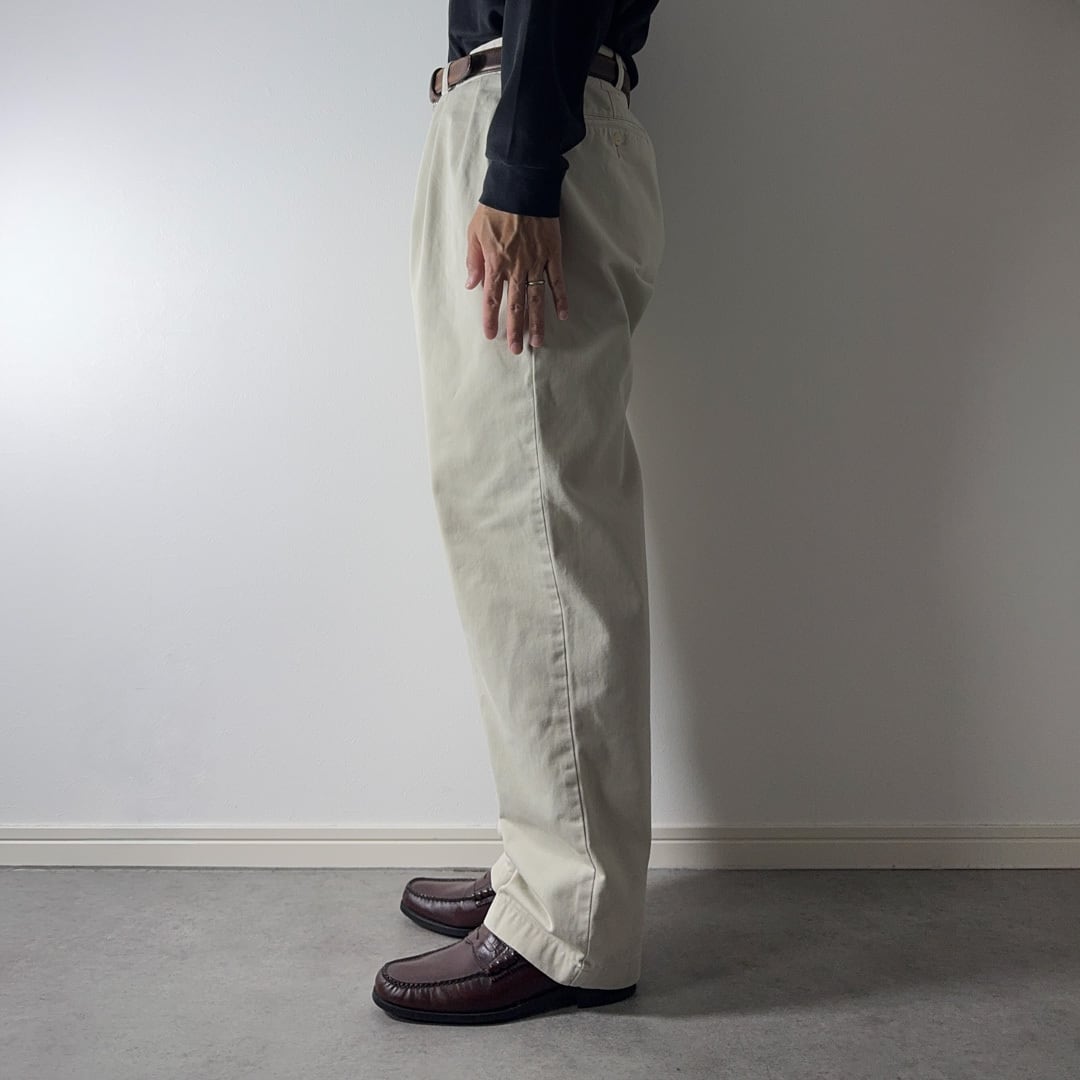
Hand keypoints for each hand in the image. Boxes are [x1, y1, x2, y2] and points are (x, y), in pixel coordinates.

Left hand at [464, 203, 569, 353]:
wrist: (521, 185)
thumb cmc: (495, 207)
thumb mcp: (474, 231)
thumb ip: (473, 260)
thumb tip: (471, 285)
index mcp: (495, 263)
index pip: (492, 298)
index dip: (491, 319)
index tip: (491, 336)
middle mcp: (516, 267)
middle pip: (515, 305)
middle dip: (515, 330)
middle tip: (517, 350)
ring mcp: (536, 262)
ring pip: (537, 298)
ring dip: (537, 322)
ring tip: (538, 342)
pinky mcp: (552, 254)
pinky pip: (557, 280)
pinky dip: (561, 298)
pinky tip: (563, 315)